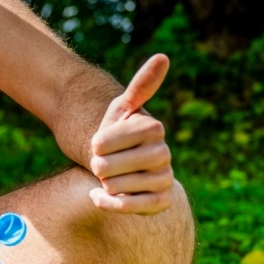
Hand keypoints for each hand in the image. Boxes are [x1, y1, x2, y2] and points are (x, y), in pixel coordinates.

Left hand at [89, 53, 173, 214]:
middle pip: (110, 166)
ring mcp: (164, 179)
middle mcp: (165, 154)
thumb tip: (163, 56)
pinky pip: (130, 207)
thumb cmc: (117, 134)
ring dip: (104, 183)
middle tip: (103, 162)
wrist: (121, 164)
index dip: (98, 143)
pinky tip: (100, 195)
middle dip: (99, 165)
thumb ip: (140, 85)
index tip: (99, 142)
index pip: (108, 141)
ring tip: (110, 176)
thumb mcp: (122, 108)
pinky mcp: (161, 202)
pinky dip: (109, 203)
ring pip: (116, 186)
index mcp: (154, 128)